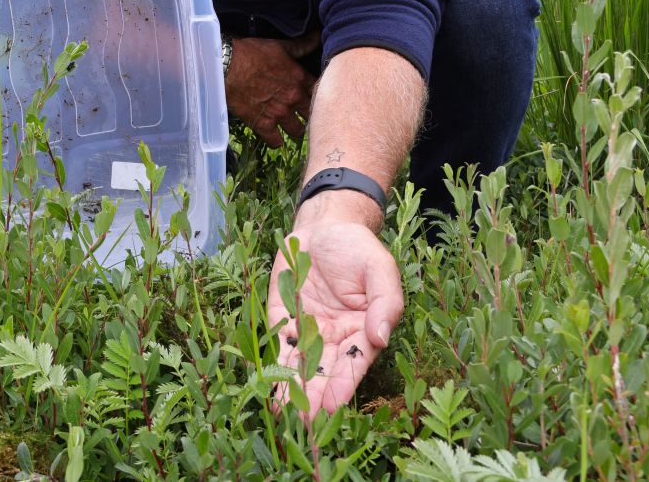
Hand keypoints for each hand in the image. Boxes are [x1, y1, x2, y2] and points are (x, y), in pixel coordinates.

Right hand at [225, 31, 319, 146]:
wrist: (227, 66)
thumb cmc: (252, 53)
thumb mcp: (280, 46)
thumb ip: (302, 45)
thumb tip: (319, 35)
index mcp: (300, 79)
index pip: (320, 93)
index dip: (320, 96)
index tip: (315, 98)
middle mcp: (293, 98)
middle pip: (312, 115)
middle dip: (309, 115)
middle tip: (304, 115)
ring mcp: (279, 113)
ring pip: (298, 131)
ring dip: (296, 130)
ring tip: (291, 128)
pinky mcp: (262, 124)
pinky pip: (276, 142)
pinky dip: (276, 141)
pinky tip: (274, 136)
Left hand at [266, 203, 403, 418]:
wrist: (325, 227)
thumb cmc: (358, 249)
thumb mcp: (379, 269)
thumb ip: (384, 303)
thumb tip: (381, 337)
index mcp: (362, 332)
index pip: (353, 365)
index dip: (342, 385)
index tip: (332, 406)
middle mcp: (335, 338)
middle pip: (323, 372)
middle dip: (313, 397)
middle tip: (302, 422)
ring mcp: (307, 329)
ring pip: (298, 364)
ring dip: (289, 387)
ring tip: (281, 411)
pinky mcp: (282, 317)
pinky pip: (276, 342)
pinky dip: (270, 361)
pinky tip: (264, 382)